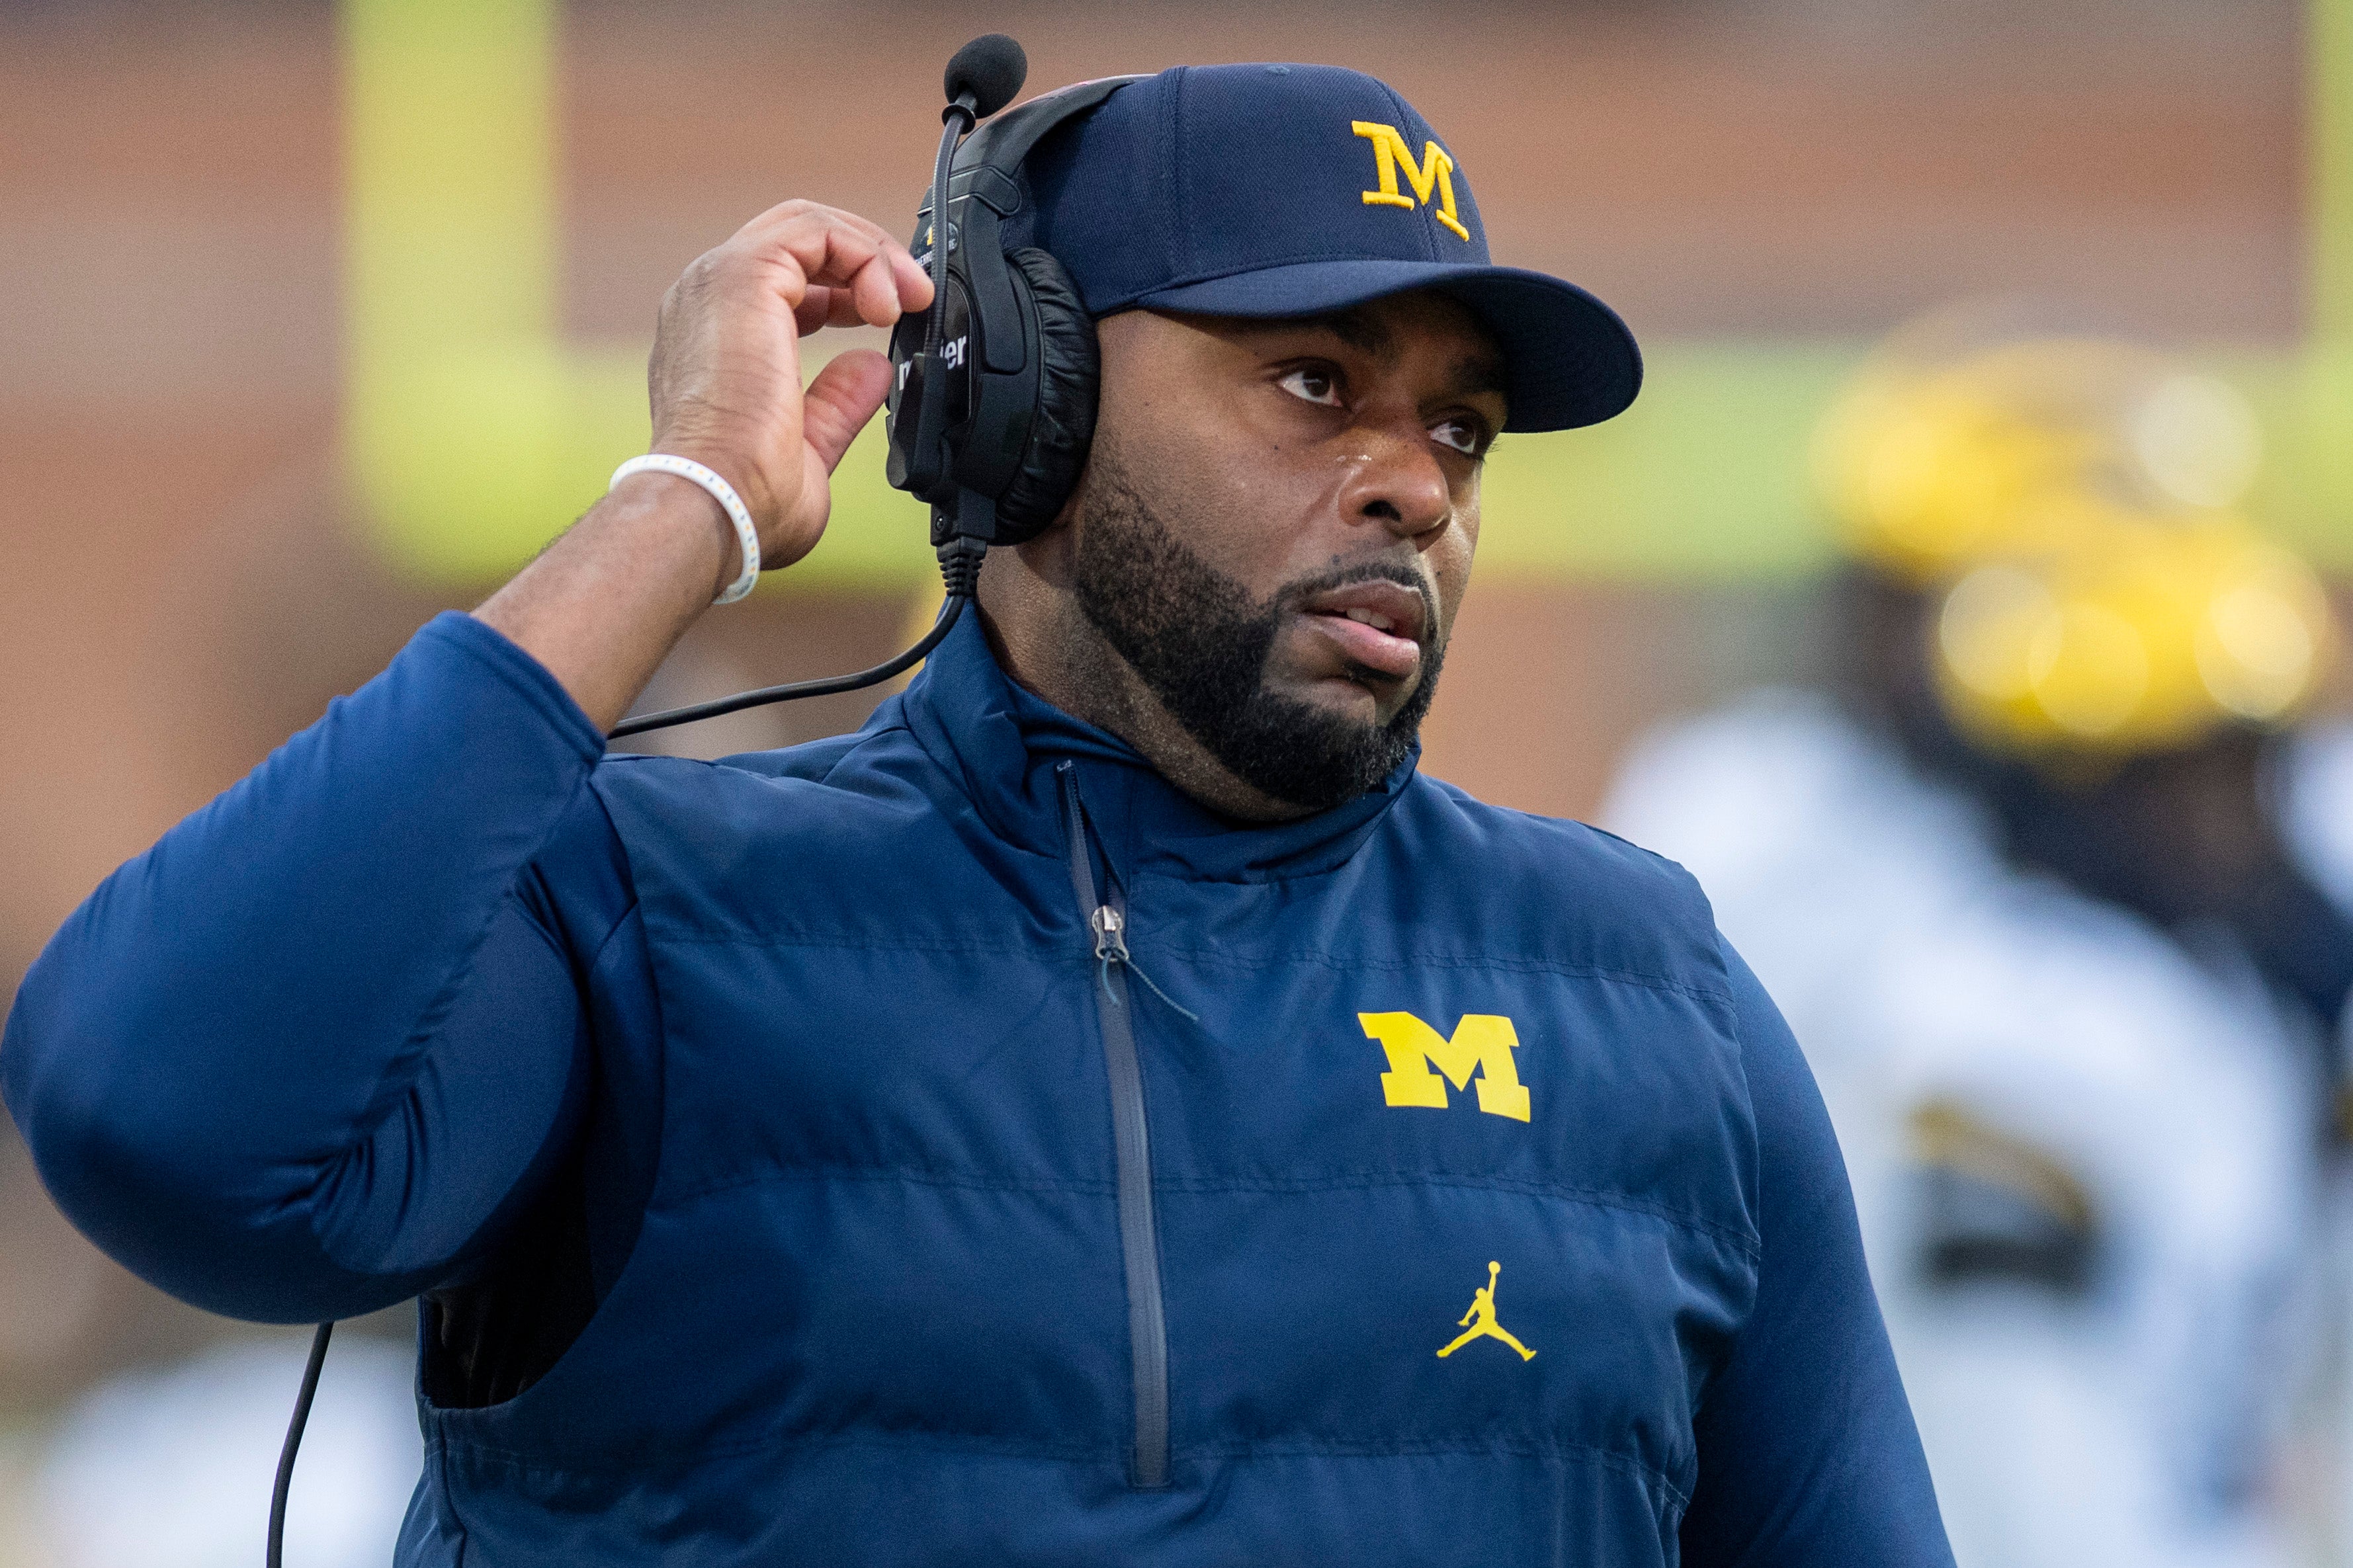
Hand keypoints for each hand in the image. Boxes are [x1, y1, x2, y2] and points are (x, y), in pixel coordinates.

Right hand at [644, 200, 933, 579]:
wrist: (718, 505)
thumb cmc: (747, 499)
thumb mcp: (809, 448)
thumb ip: (838, 402)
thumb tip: (871, 368)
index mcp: (716, 337)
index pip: (785, 279)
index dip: (847, 286)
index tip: (890, 316)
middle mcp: (709, 300)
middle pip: (797, 240)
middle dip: (867, 259)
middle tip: (915, 297)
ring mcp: (718, 282)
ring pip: (808, 226)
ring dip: (872, 254)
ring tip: (910, 298)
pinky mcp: (741, 275)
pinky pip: (814, 231)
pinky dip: (863, 254)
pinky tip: (888, 301)